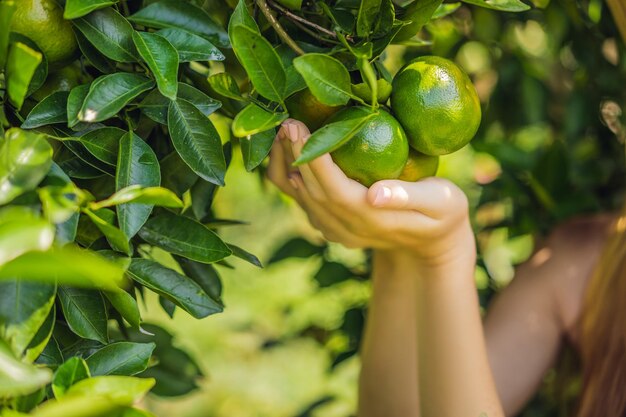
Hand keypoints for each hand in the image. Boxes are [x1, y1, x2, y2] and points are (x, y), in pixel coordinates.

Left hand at [267, 119, 475, 267]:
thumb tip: (374, 194)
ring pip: (299, 197)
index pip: (333, 188)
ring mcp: (335, 229)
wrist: (430, 245)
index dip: (313, 159)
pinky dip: (289, 174)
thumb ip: (408, 197)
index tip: (298, 127)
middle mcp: (345, 227)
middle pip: (310, 189)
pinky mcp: (329, 224)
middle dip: (294, 154)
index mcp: (370, 218)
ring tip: (279, 131)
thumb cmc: (442, 214)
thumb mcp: (441, 203)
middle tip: (285, 119)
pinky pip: (302, 199)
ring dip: (284, 164)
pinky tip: (288, 148)